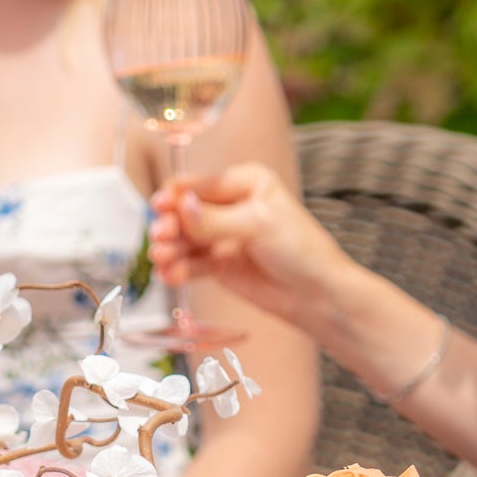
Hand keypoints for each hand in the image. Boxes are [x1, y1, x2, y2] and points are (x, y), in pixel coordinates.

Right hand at [147, 162, 356, 326]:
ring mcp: (223, 236)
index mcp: (246, 182)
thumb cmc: (301, 250)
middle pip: (187, 211)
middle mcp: (231, 206)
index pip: (202, 184)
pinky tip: (170, 274)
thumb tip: (181, 206)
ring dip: (171, 248)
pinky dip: (179, 268)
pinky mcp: (219, 264)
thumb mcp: (258, 225)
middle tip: (160, 238)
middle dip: (171, 224)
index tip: (160, 207)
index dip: (178, 195)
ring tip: (162, 259)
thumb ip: (215, 219)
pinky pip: (192, 263)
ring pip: (186, 238)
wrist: (317, 294)